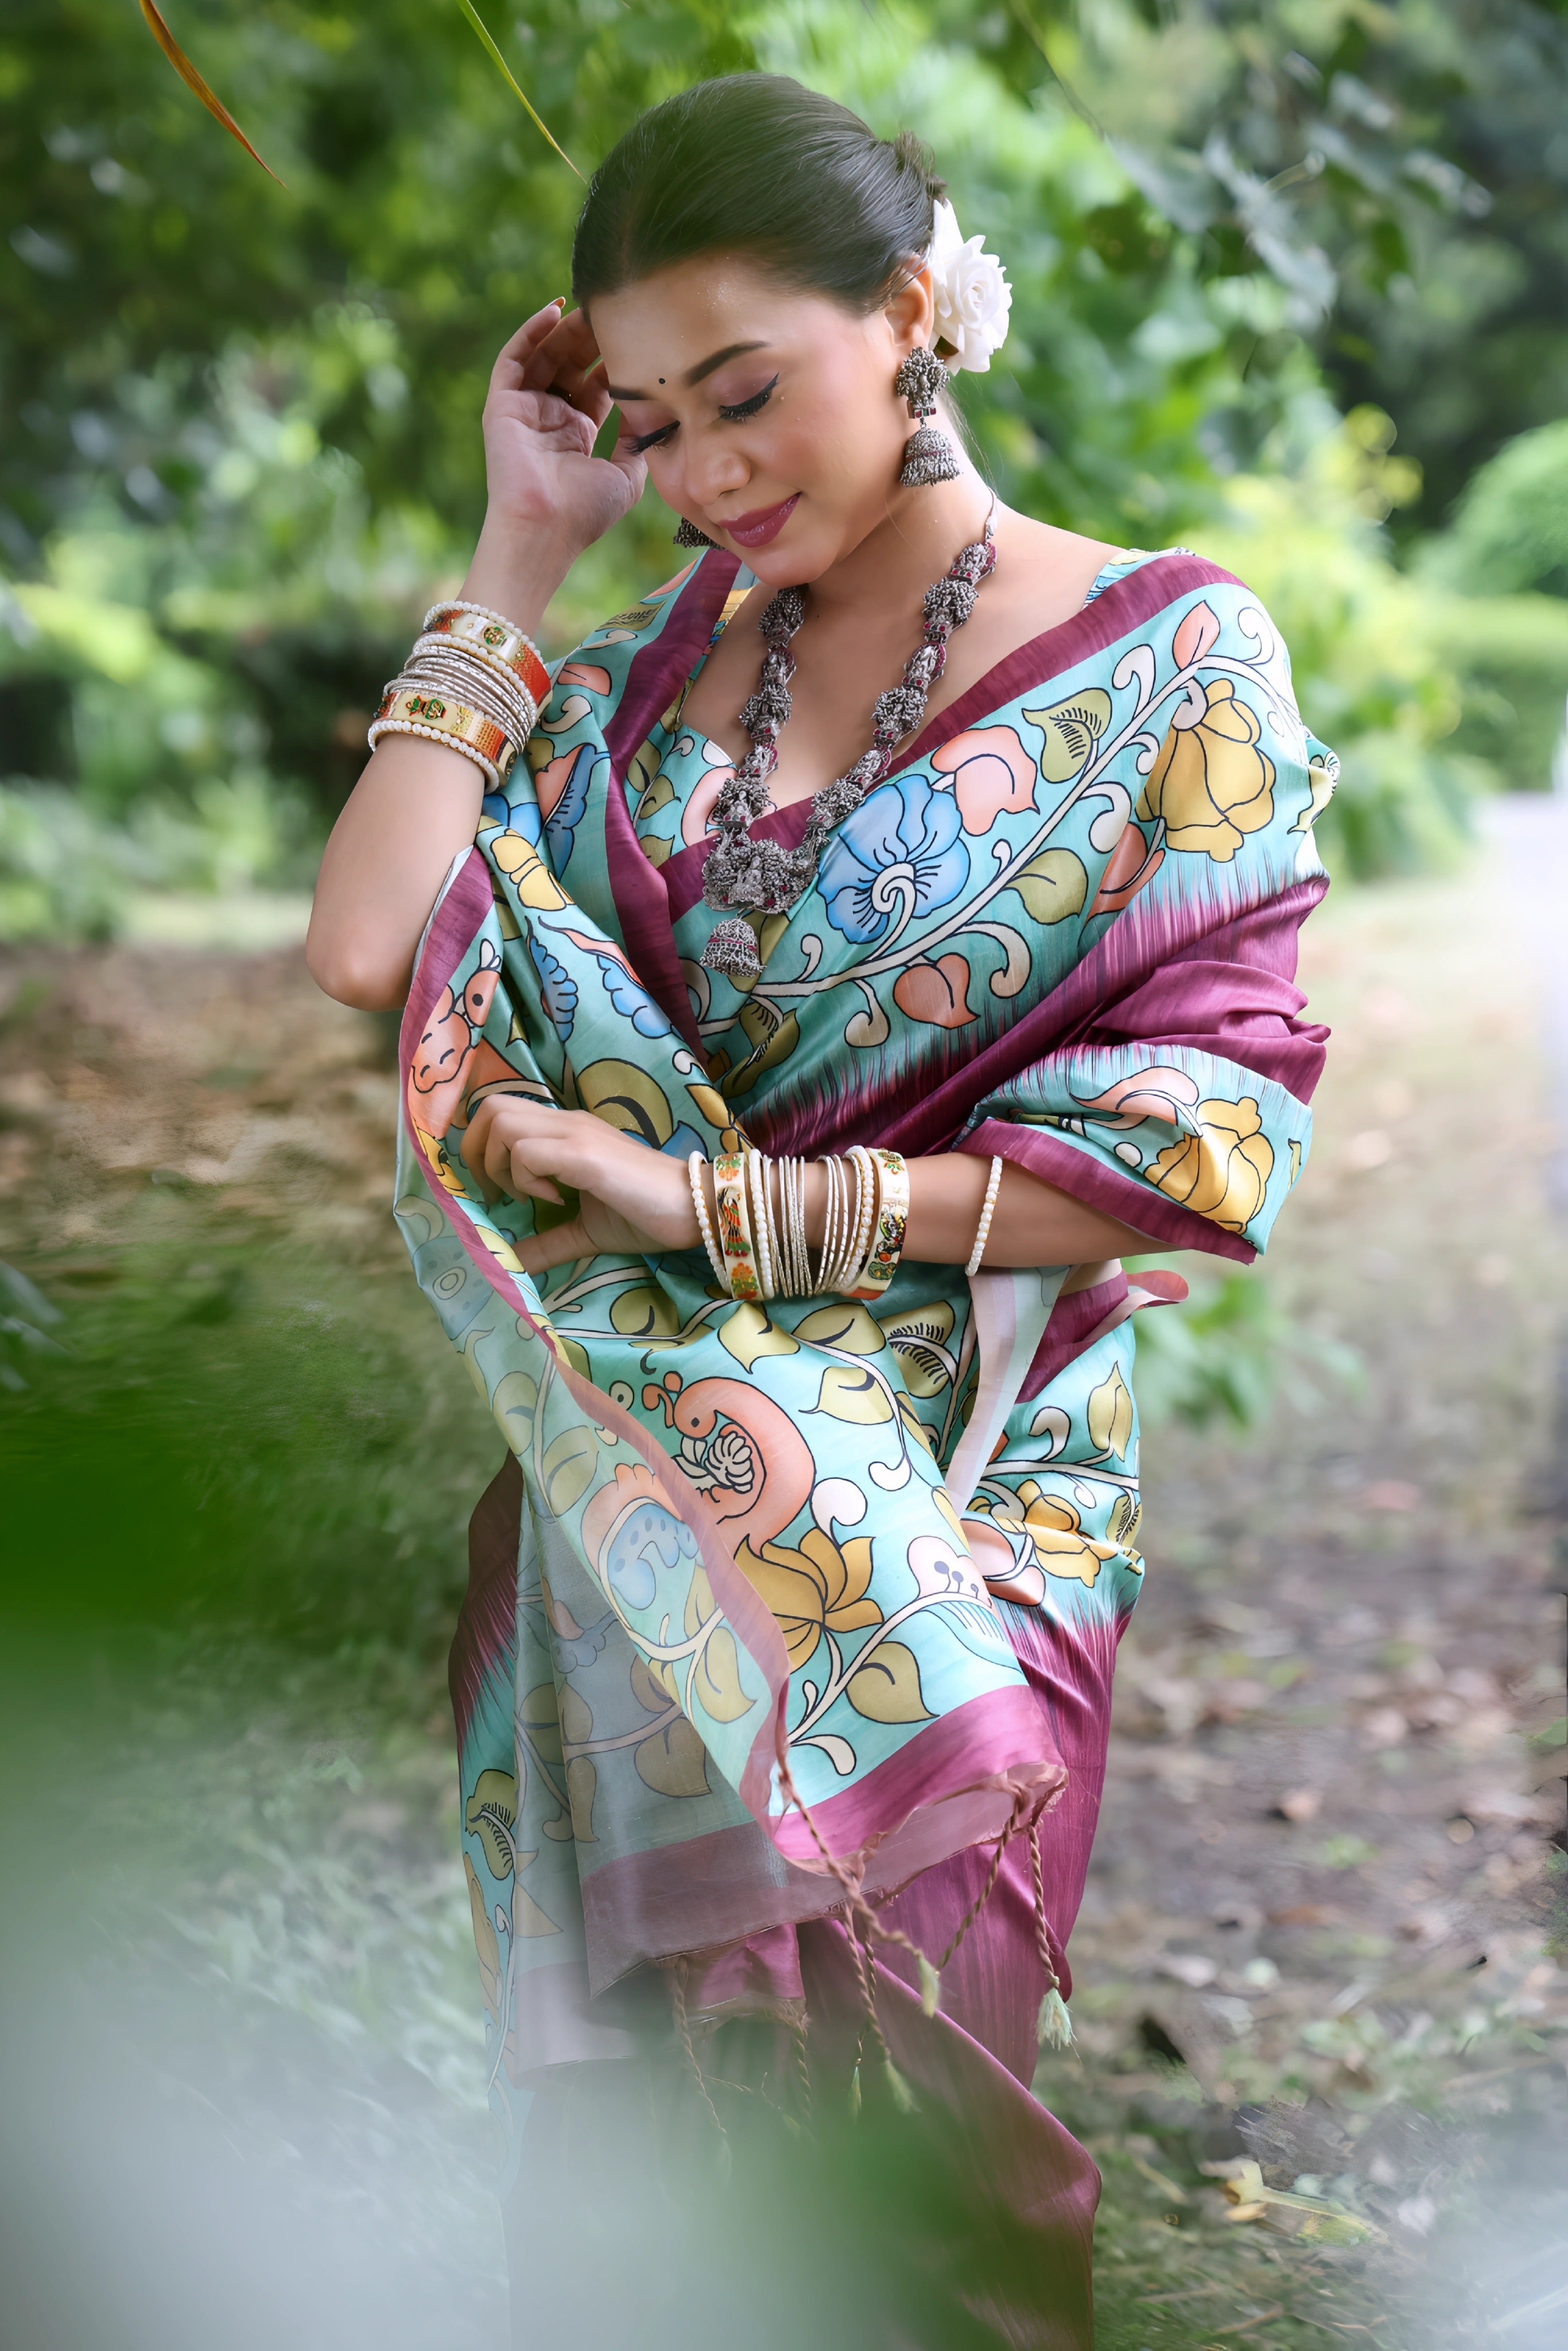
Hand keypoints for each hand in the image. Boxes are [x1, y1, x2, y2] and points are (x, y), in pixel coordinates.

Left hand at [462, 1097, 700, 1274]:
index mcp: (566, 1130)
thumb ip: (548, 1242)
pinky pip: (527, 1152)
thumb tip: (511, 1264)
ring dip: (499, 1165)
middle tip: (497, 1192)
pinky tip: (553, 1199)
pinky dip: (525, 1178)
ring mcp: (575, 1132)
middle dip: (476, 1152)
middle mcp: (567, 1121)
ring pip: (501, 1122)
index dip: (482, 1148)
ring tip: (527, 1196)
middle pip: (491, 1107)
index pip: (501, 1111)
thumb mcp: (585, 1231)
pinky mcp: (584, 1153)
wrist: (696, 1207)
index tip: (496, 1190)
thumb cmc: (646, 1214)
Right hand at [465, 303, 644, 611]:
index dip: (614, 361)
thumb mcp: (626, 477)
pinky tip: (554, 311)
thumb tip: (656, 414)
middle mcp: (549, 419)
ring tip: (590, 307)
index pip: (594, 386)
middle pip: (571, 366)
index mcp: (576, 435)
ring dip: (566, 331)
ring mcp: (524, 410)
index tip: (636, 337)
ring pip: (545, 356)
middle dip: (592, 340)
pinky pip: (514, 358)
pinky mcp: (502, 405)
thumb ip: (638, 443)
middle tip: (615, 313)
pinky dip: (531, 332)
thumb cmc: (584, 513)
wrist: (545, 530)